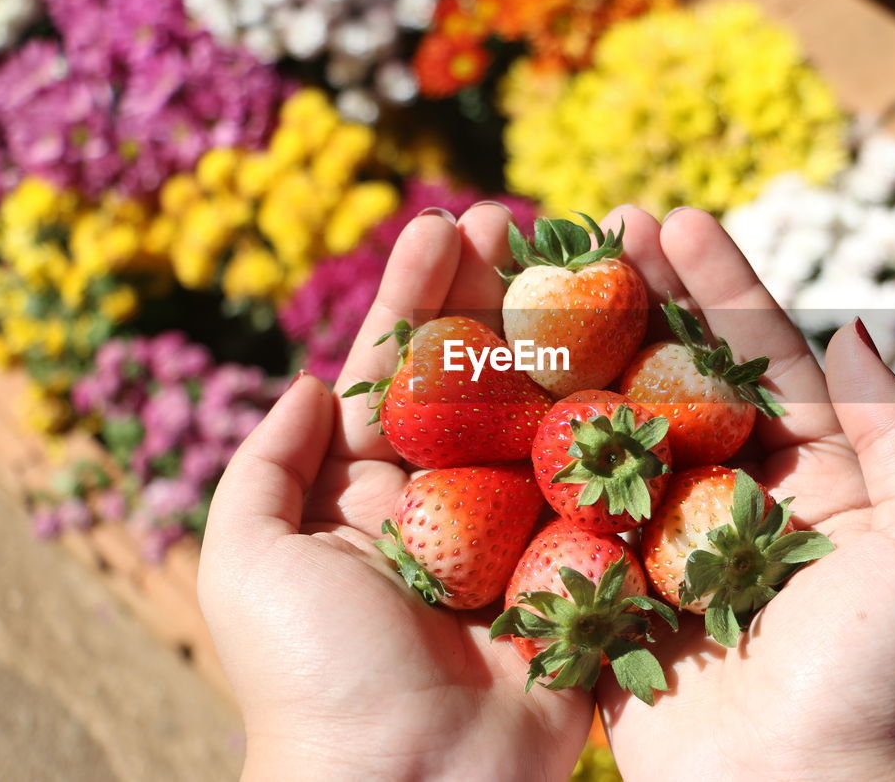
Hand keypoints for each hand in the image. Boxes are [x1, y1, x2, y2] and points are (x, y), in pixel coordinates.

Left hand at [199, 204, 592, 781]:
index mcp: (374, 492)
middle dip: (501, 296)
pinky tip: (646, 352)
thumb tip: (306, 381)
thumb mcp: (249, 561)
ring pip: (549, 415)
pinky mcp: (584, 568)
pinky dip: (628, 420)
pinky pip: (610, 485)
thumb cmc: (316, 674)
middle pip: (481, 378)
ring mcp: (523, 531)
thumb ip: (262, 466)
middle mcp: (452, 502)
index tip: (445, 225)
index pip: (400, 370)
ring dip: (568, 337)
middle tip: (527, 220)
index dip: (420, 295)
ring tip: (593, 261)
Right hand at [596, 207, 894, 781]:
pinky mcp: (607, 586)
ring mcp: (663, 538)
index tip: (676, 221)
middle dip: (644, 301)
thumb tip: (854, 330)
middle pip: (680, 377)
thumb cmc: (877, 673)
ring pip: (618, 427)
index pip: (759, 360)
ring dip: (585, 354)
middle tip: (598, 229)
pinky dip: (541, 445)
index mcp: (812, 477)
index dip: (721, 288)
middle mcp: (732, 496)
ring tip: (543, 283)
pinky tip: (508, 381)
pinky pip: (571, 505)